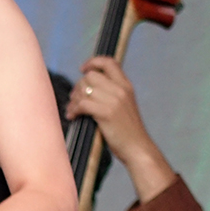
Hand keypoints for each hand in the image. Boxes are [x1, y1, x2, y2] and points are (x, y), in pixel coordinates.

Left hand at [66, 57, 174, 202]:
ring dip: (73, 99)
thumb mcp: (124, 106)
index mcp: (126, 86)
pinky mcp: (106, 113)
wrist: (137, 148)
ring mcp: (114, 101)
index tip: (83, 69)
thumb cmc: (128, 132)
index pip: (109, 62)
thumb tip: (87, 88)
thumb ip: (112, 94)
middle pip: (90, 76)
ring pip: (84, 89)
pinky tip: (72, 116)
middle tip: (75, 99)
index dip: (93, 62)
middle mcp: (121, 90)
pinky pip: (82, 104)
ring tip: (72, 109)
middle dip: (79, 86)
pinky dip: (73, 109)